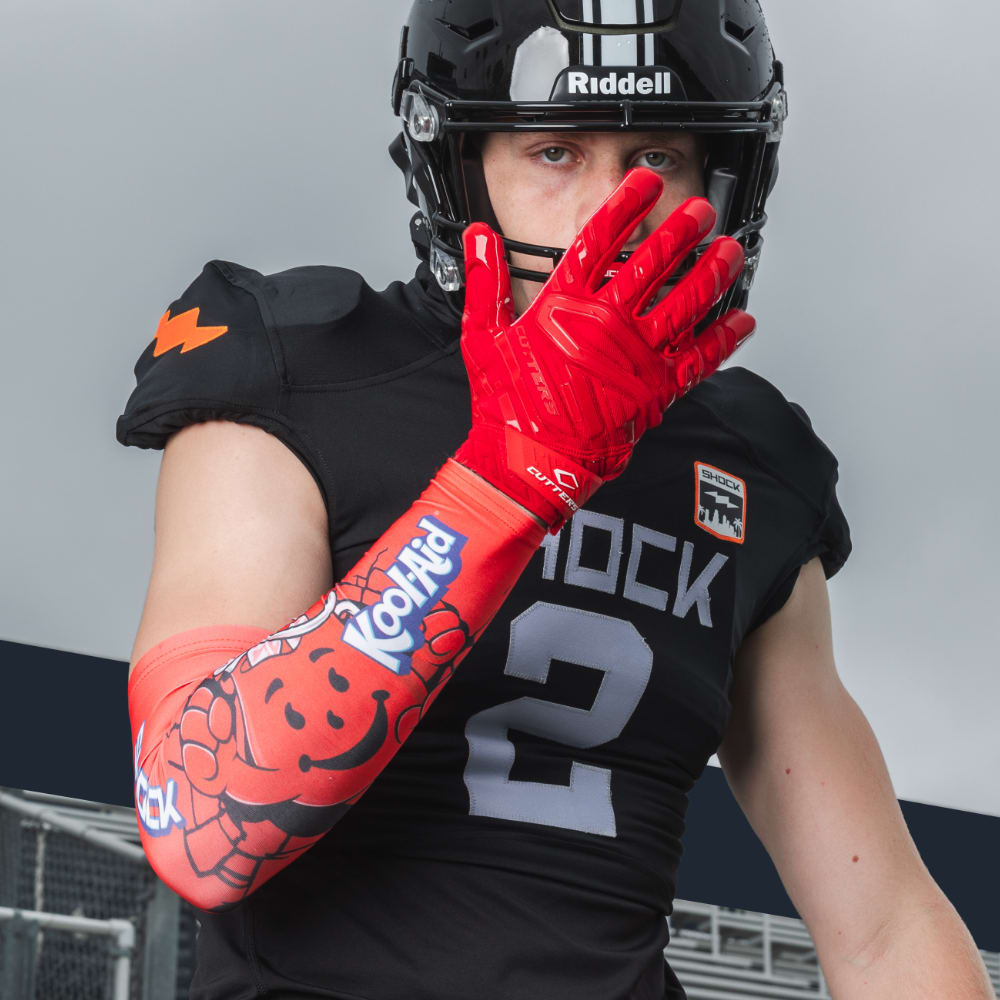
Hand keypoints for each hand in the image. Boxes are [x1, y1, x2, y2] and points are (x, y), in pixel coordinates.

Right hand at [453, 167, 754, 530]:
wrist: (530, 460)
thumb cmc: (507, 406)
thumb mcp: (482, 337)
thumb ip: (485, 282)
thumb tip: (478, 239)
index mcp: (565, 304)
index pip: (602, 237)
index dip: (627, 203)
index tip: (645, 182)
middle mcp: (607, 321)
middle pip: (656, 260)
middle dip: (684, 228)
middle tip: (701, 209)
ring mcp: (636, 355)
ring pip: (688, 300)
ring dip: (714, 271)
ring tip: (730, 250)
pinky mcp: (657, 390)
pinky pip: (701, 357)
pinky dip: (725, 338)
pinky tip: (741, 320)